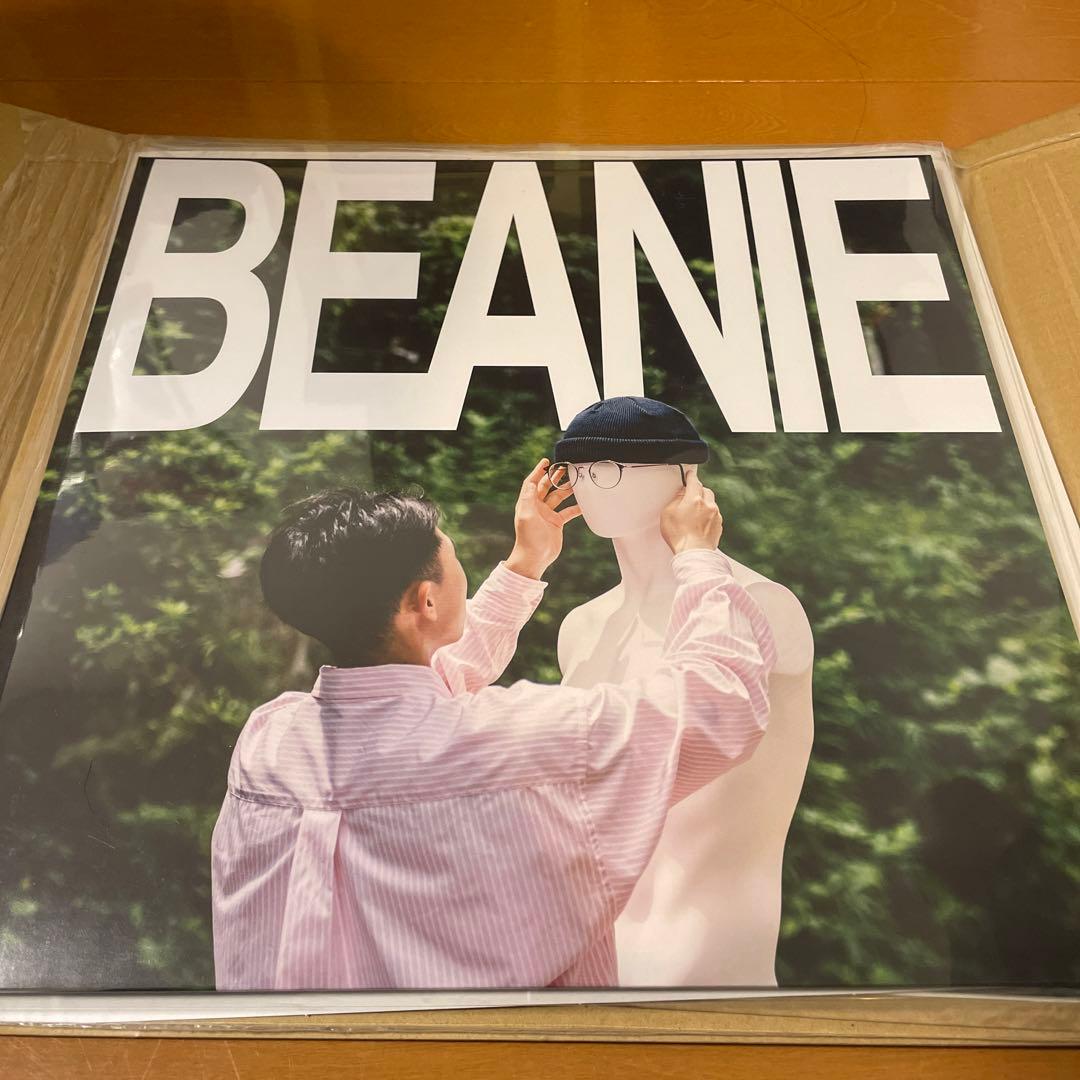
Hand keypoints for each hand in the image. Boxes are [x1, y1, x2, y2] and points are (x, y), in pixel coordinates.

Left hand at [505, 459, 582, 579]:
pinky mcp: (556, 523)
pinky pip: (568, 512)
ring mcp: (547, 514)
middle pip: (546, 487)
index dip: (538, 471)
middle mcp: (537, 507)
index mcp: (528, 503)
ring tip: (577, 480)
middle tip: (565, 467)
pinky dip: (576, 507)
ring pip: (558, 497)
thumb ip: (528, 499)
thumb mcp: (526, 516)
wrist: (534, 558)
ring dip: (567, 489)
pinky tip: (585, 503)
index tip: (546, 461)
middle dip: (555, 476)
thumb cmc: (528, 538)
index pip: (531, 482)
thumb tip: (530, 482)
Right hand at [660, 465, 723, 553]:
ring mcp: (715, 515)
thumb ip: (675, 500)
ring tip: (693, 516)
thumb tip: (682, 494)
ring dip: (704, 505)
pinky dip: (708, 516)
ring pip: (711, 503)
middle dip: (698, 491)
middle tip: (690, 497)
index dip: (690, 476)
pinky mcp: (719, 525)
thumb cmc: (679, 536)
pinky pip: (714, 515)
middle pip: (705, 490)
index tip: (689, 474)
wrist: (694, 553)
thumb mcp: (668, 514)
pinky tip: (699, 524)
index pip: (694, 481)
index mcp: (694, 499)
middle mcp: (708, 505)